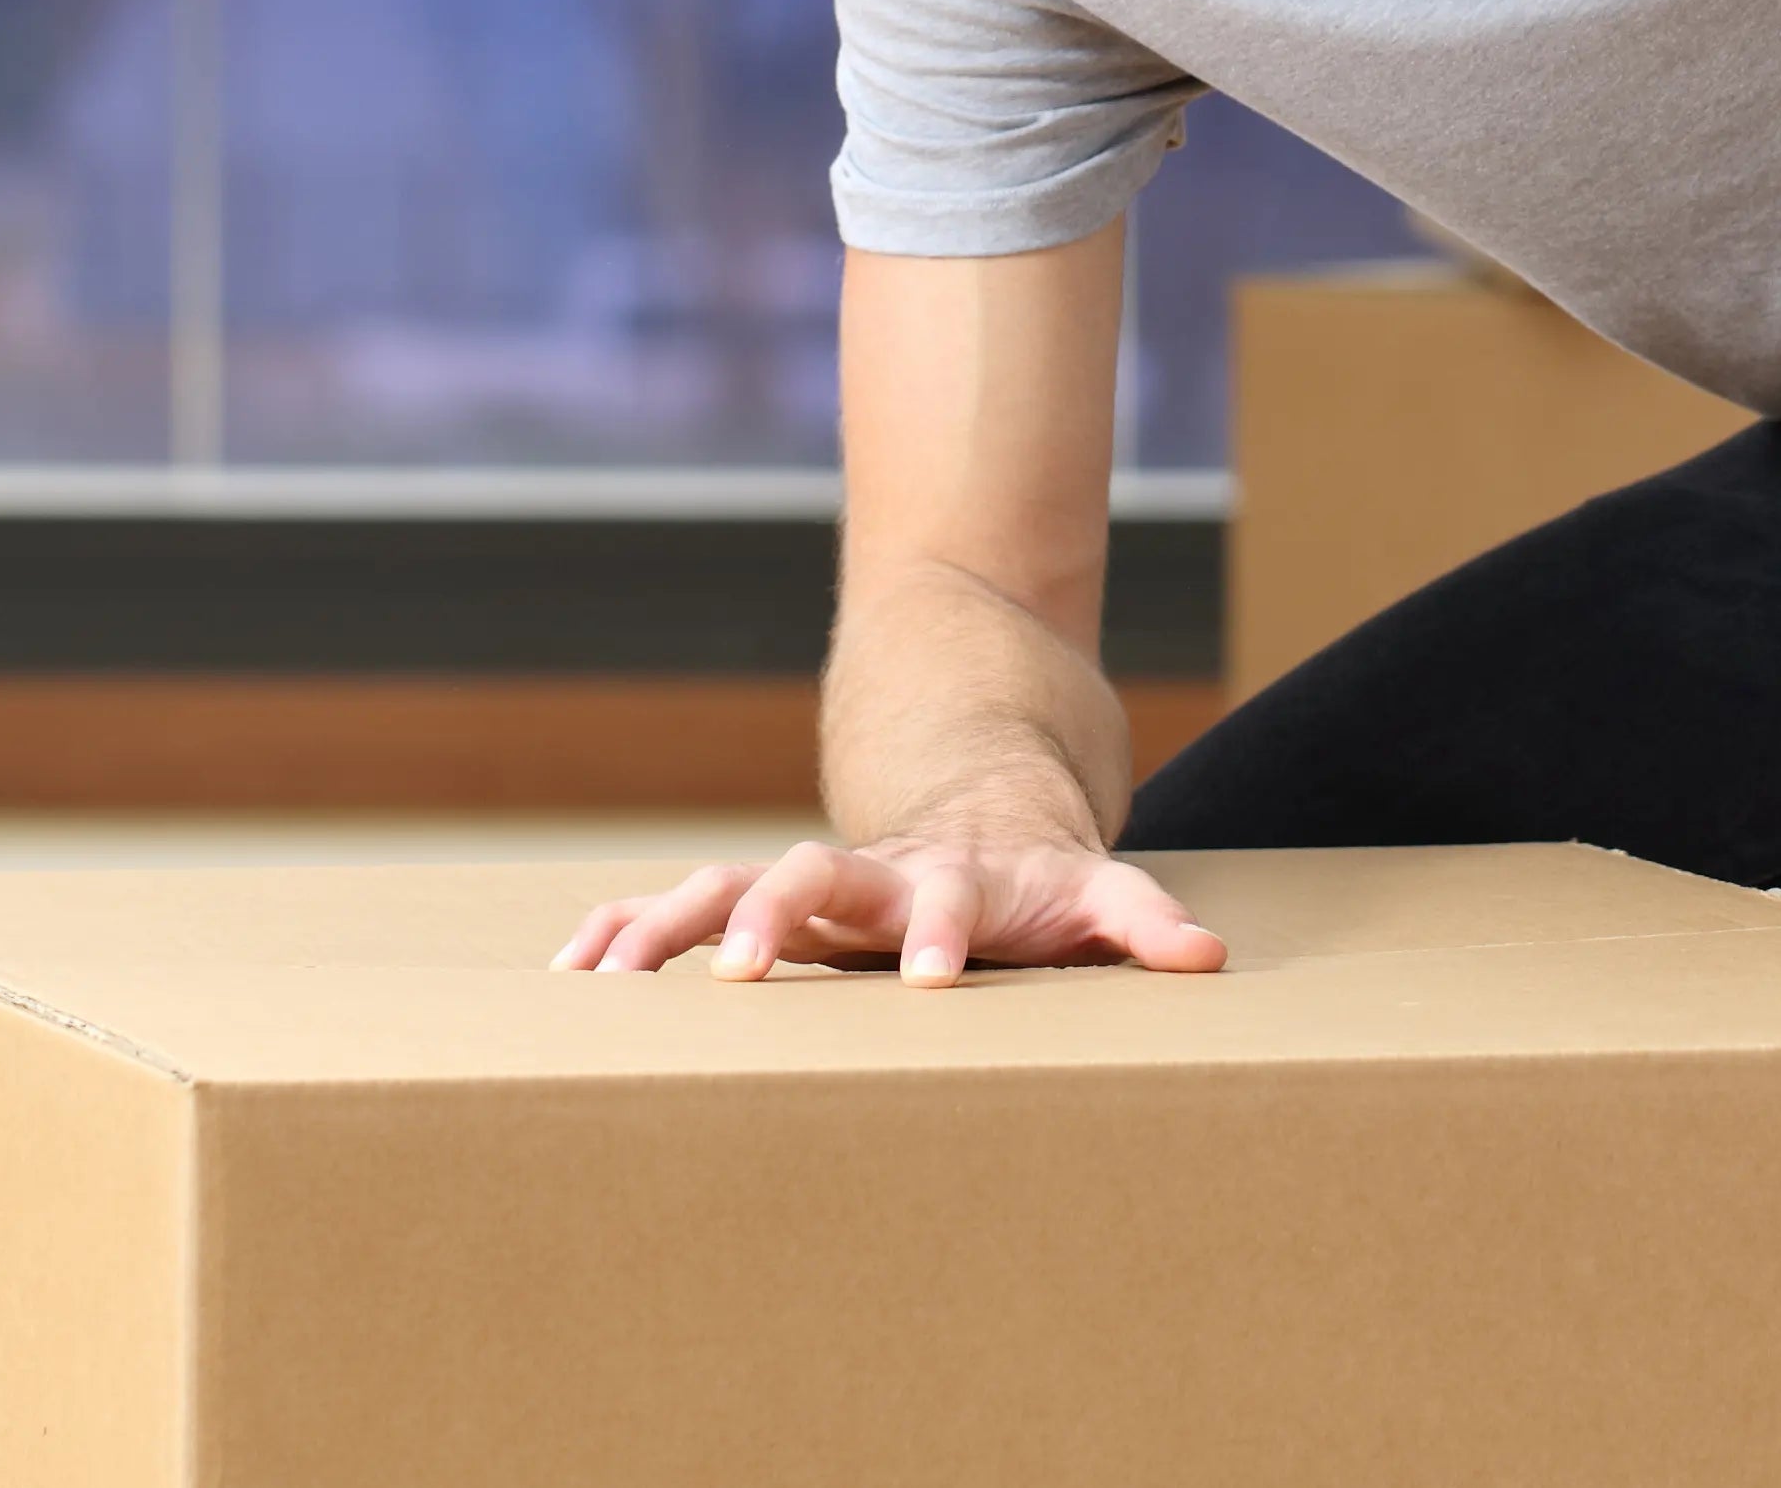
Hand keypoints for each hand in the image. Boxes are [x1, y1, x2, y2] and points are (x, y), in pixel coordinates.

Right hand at [552, 830, 1226, 987]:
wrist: (975, 803)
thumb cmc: (1035, 880)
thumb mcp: (1096, 893)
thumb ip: (1144, 920)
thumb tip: (1207, 959)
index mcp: (949, 882)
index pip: (946, 902)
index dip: (942, 933)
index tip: (934, 975)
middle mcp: (866, 876)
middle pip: (813, 875)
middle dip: (776, 915)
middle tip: (745, 971)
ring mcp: (804, 886)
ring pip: (725, 888)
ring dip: (671, 928)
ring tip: (608, 977)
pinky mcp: (756, 908)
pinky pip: (676, 912)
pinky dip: (627, 933)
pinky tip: (574, 971)